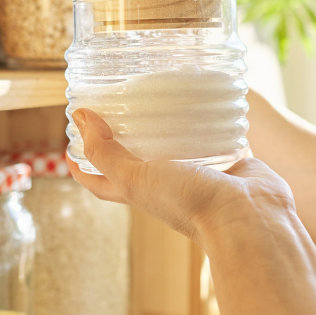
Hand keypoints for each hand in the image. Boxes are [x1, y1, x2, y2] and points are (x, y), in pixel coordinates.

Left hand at [67, 108, 294, 247]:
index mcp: (141, 192)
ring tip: (161, 96)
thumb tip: (80, 119)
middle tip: (114, 106)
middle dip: (125, 138)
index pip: (100, 181)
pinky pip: (218, 138)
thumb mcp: (136, 178)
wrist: (247, 218)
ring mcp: (200, 174)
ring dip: (169, 128)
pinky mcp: (231, 162)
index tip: (68, 144)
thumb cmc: (190, 204)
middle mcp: (168, 184)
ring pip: (178, 147)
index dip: (81, 165)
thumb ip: (106, 152)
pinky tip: (209, 101)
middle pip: (138, 160)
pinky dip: (213, 122)